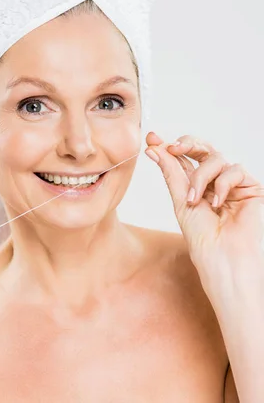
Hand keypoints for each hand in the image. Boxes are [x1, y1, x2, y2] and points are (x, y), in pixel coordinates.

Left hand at [145, 132, 263, 268]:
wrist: (227, 264)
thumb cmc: (206, 243)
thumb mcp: (182, 203)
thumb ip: (172, 174)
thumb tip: (154, 149)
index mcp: (196, 188)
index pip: (182, 160)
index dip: (167, 147)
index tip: (151, 139)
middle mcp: (214, 184)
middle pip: (202, 150)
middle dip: (186, 144)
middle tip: (173, 148)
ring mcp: (233, 186)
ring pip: (216, 158)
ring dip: (200, 176)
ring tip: (194, 200)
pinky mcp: (252, 189)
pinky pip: (235, 170)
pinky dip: (222, 183)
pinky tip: (218, 203)